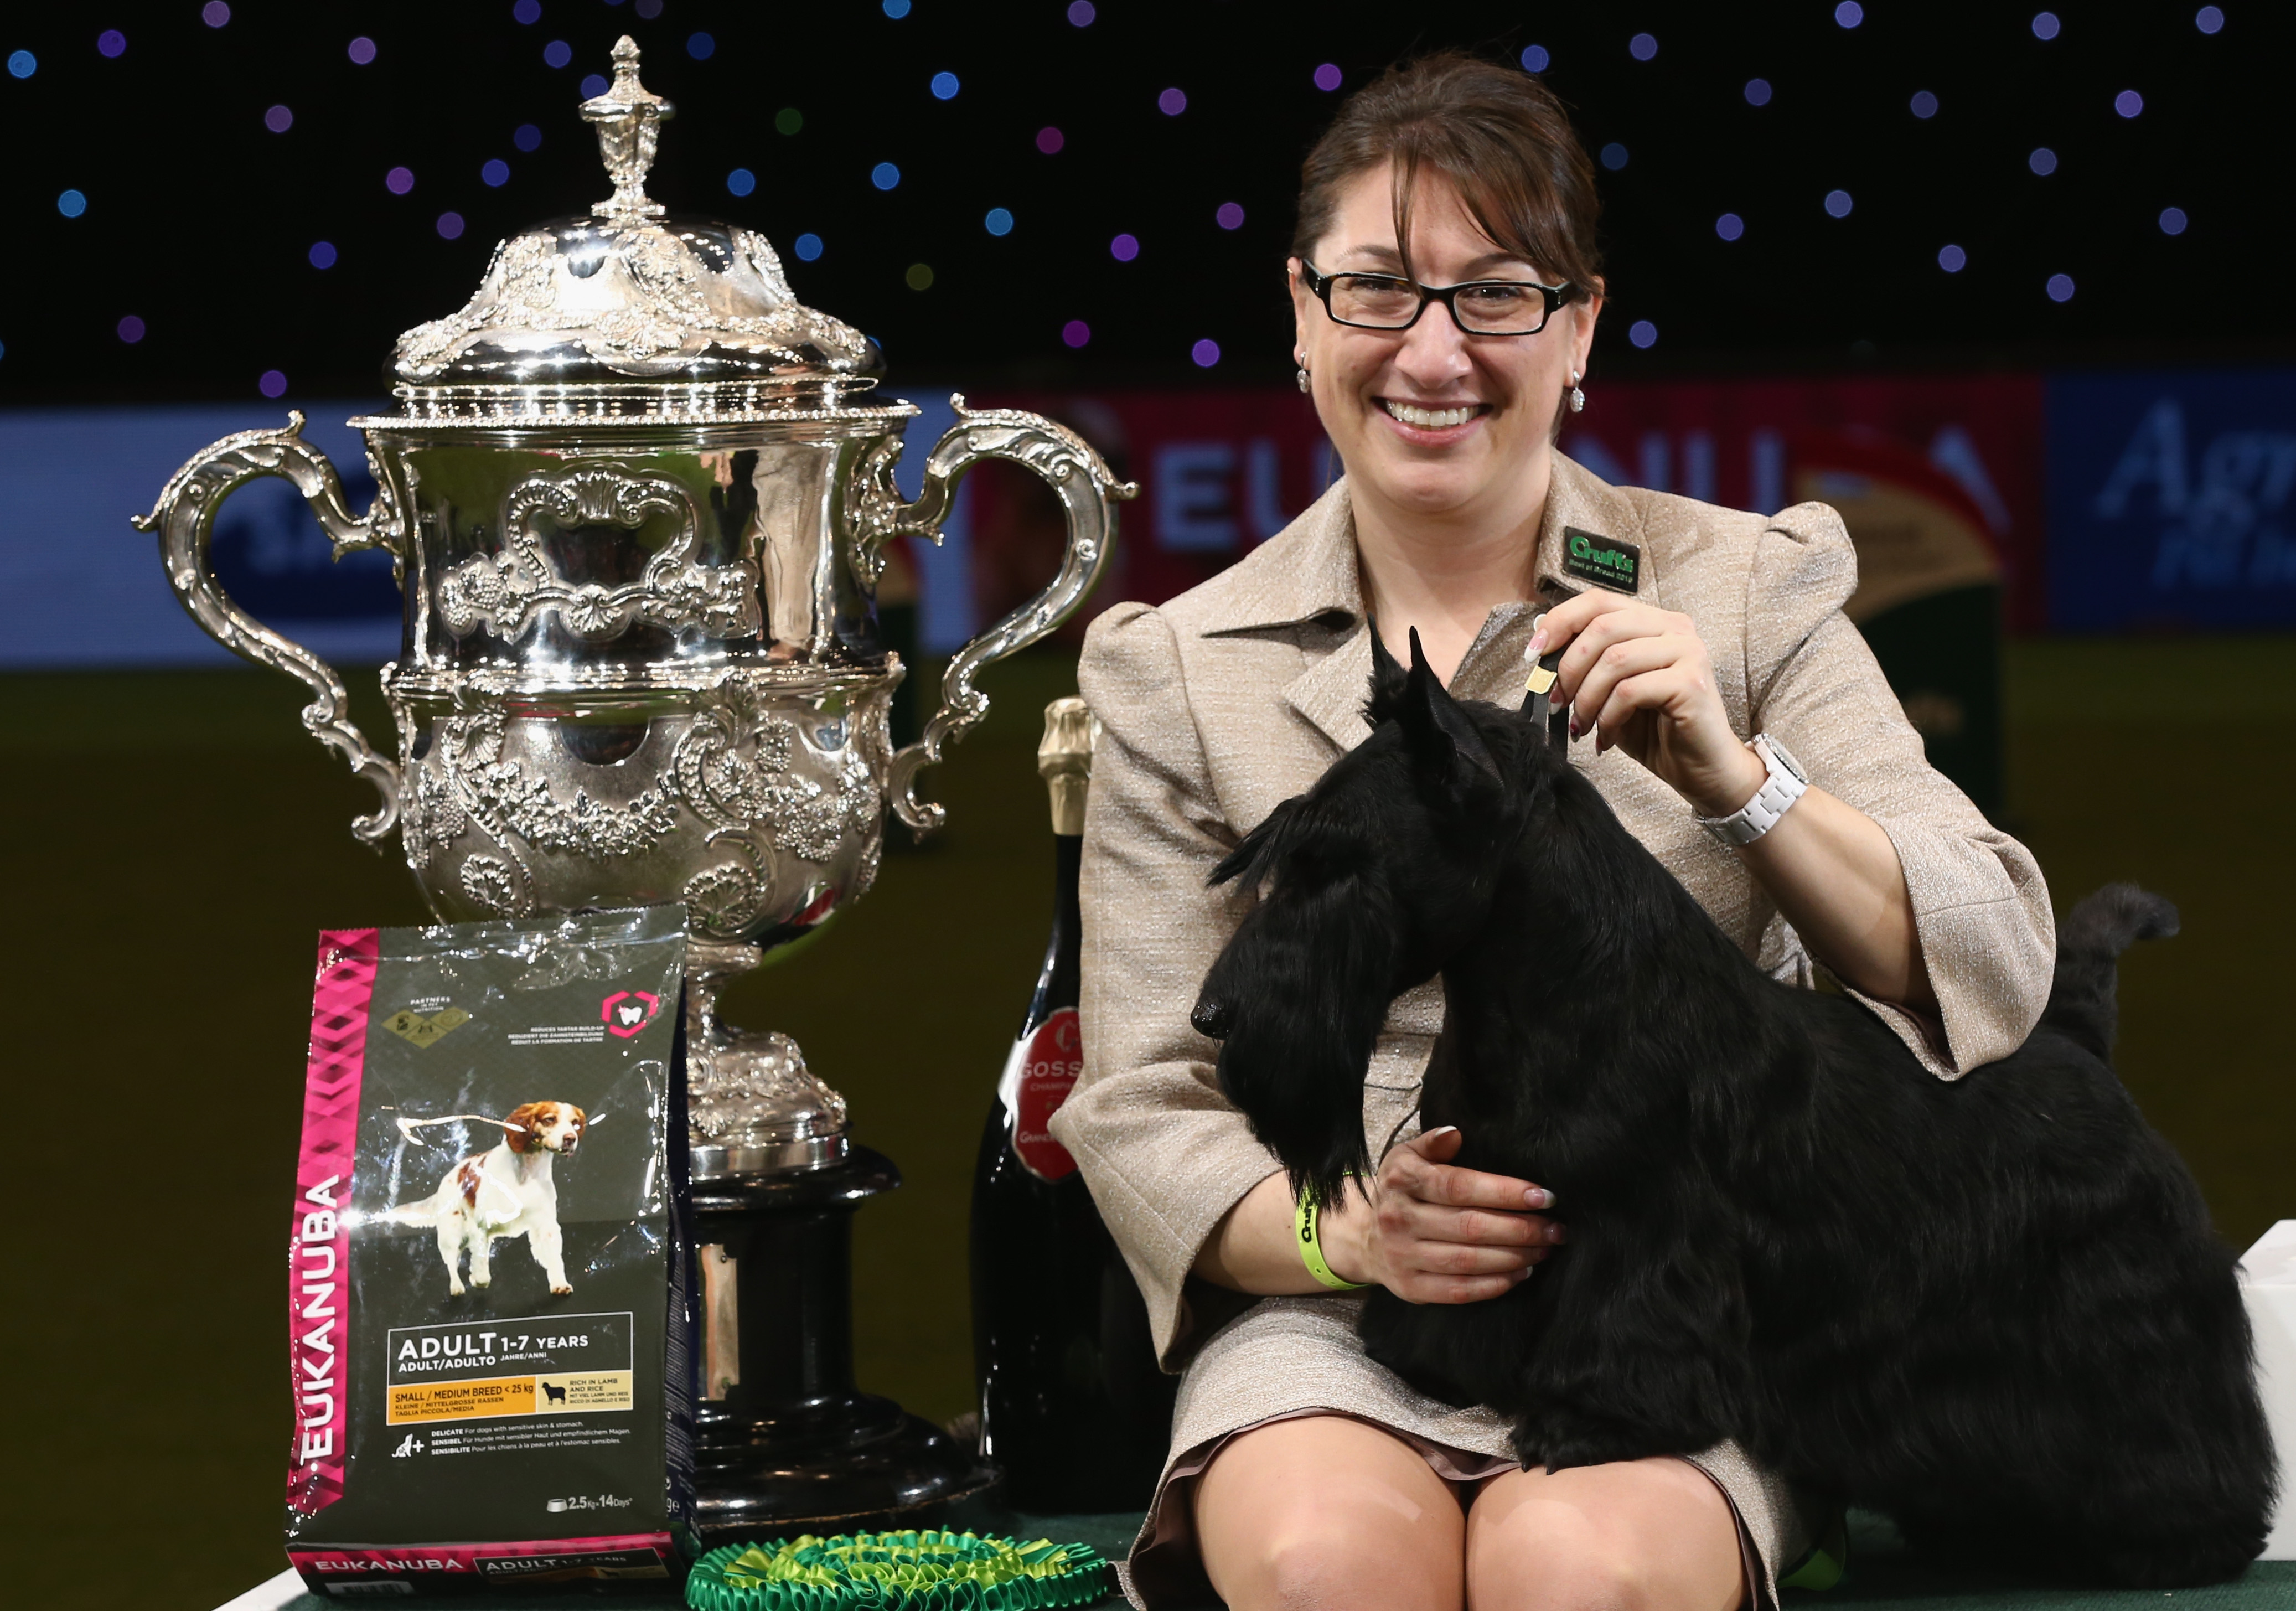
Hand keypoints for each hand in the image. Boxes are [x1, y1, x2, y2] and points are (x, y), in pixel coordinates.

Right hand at [1321, 1127, 1563, 1303]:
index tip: (1544, 1196)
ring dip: (1514, 1257)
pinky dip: (1494, 1284)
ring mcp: (1403, 1256)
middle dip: (1521, 1228)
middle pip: (1469, 1226)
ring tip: (1544, 1249)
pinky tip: (1521, 1273)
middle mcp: (1399, 1219)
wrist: (1364, 1237)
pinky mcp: (1411, 1288)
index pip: (1459, 1186)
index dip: (1505, 1192)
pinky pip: (1459, 1290)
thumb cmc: (1402, 1192)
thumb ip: (1432, 1143)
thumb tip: (1455, 1133)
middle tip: (1556, 1228)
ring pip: (1468, 1260)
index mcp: (1402, 1180)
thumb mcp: (1407, 1157)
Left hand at [1533, 591, 1765, 817]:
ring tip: (1582, 726)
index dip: (1559, 622)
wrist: (1701, 770)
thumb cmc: (1655, 730)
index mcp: (1653, 621)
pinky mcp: (1692, 682)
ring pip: (1614, 660)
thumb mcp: (1610, 691)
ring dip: (1586, 698)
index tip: (1533, 655)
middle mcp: (1675, 628)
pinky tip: (1606, 737)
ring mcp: (1688, 651)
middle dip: (1568, 668)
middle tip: (1557, 703)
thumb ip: (1586, 662)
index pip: (1598, 601)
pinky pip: (1630, 690)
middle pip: (1602, 627)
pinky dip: (1608, 716)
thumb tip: (1541, 638)